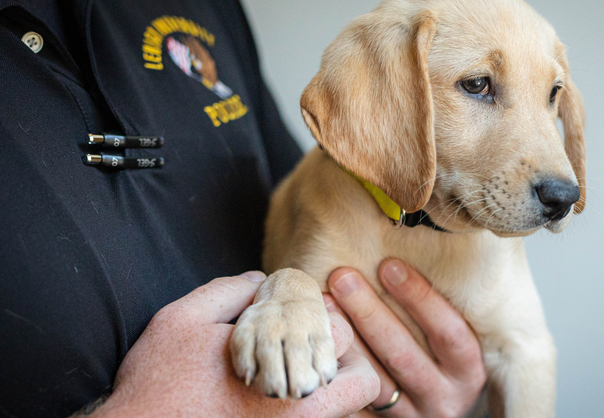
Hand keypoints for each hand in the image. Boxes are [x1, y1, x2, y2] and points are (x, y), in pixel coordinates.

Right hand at [90, 272, 379, 417]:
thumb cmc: (159, 381)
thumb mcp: (185, 319)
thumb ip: (232, 292)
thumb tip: (261, 281)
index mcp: (284, 377)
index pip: (343, 339)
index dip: (327, 319)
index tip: (305, 317)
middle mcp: (298, 415)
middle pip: (361, 383)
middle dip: (343, 359)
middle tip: (310, 346)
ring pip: (341, 409)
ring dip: (325, 384)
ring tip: (290, 366)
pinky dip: (305, 406)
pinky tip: (272, 388)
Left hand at [326, 259, 486, 417]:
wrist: (436, 408)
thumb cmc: (443, 359)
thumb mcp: (454, 339)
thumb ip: (438, 310)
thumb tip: (398, 254)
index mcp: (468, 371)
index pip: (448, 332)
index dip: (420, 297)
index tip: (388, 264)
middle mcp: (445, 399)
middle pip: (403, 354)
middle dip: (370, 313)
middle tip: (343, 277)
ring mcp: (413, 416)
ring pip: (375, 380)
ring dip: (347, 339)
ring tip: (324, 303)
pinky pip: (357, 402)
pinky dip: (339, 371)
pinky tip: (322, 342)